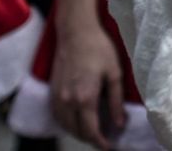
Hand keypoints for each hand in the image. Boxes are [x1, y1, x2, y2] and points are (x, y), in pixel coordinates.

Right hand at [50, 17, 127, 148]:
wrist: (75, 32)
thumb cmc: (98, 48)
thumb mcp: (114, 73)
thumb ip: (116, 101)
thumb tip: (119, 124)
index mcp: (85, 98)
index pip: (90, 131)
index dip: (100, 142)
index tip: (109, 146)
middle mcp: (67, 101)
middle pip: (76, 131)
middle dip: (90, 139)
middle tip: (103, 139)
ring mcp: (57, 96)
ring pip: (65, 125)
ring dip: (77, 132)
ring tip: (92, 132)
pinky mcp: (52, 90)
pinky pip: (57, 115)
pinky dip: (67, 123)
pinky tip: (76, 120)